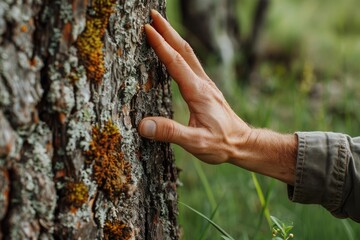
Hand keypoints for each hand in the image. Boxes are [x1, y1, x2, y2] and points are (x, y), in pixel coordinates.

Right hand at [138, 10, 251, 164]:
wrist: (243, 144)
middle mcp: (203, 84)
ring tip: (161, 27)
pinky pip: (191, 64)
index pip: (175, 63)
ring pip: (189, 55)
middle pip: (184, 51)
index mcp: (198, 92)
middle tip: (153, 15)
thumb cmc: (221, 144)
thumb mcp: (196, 142)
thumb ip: (170, 132)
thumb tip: (143, 125)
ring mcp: (206, 85)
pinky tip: (174, 53)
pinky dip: (179, 52)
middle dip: (168, 31)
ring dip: (174, 38)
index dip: (160, 45)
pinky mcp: (206, 90)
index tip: (147, 28)